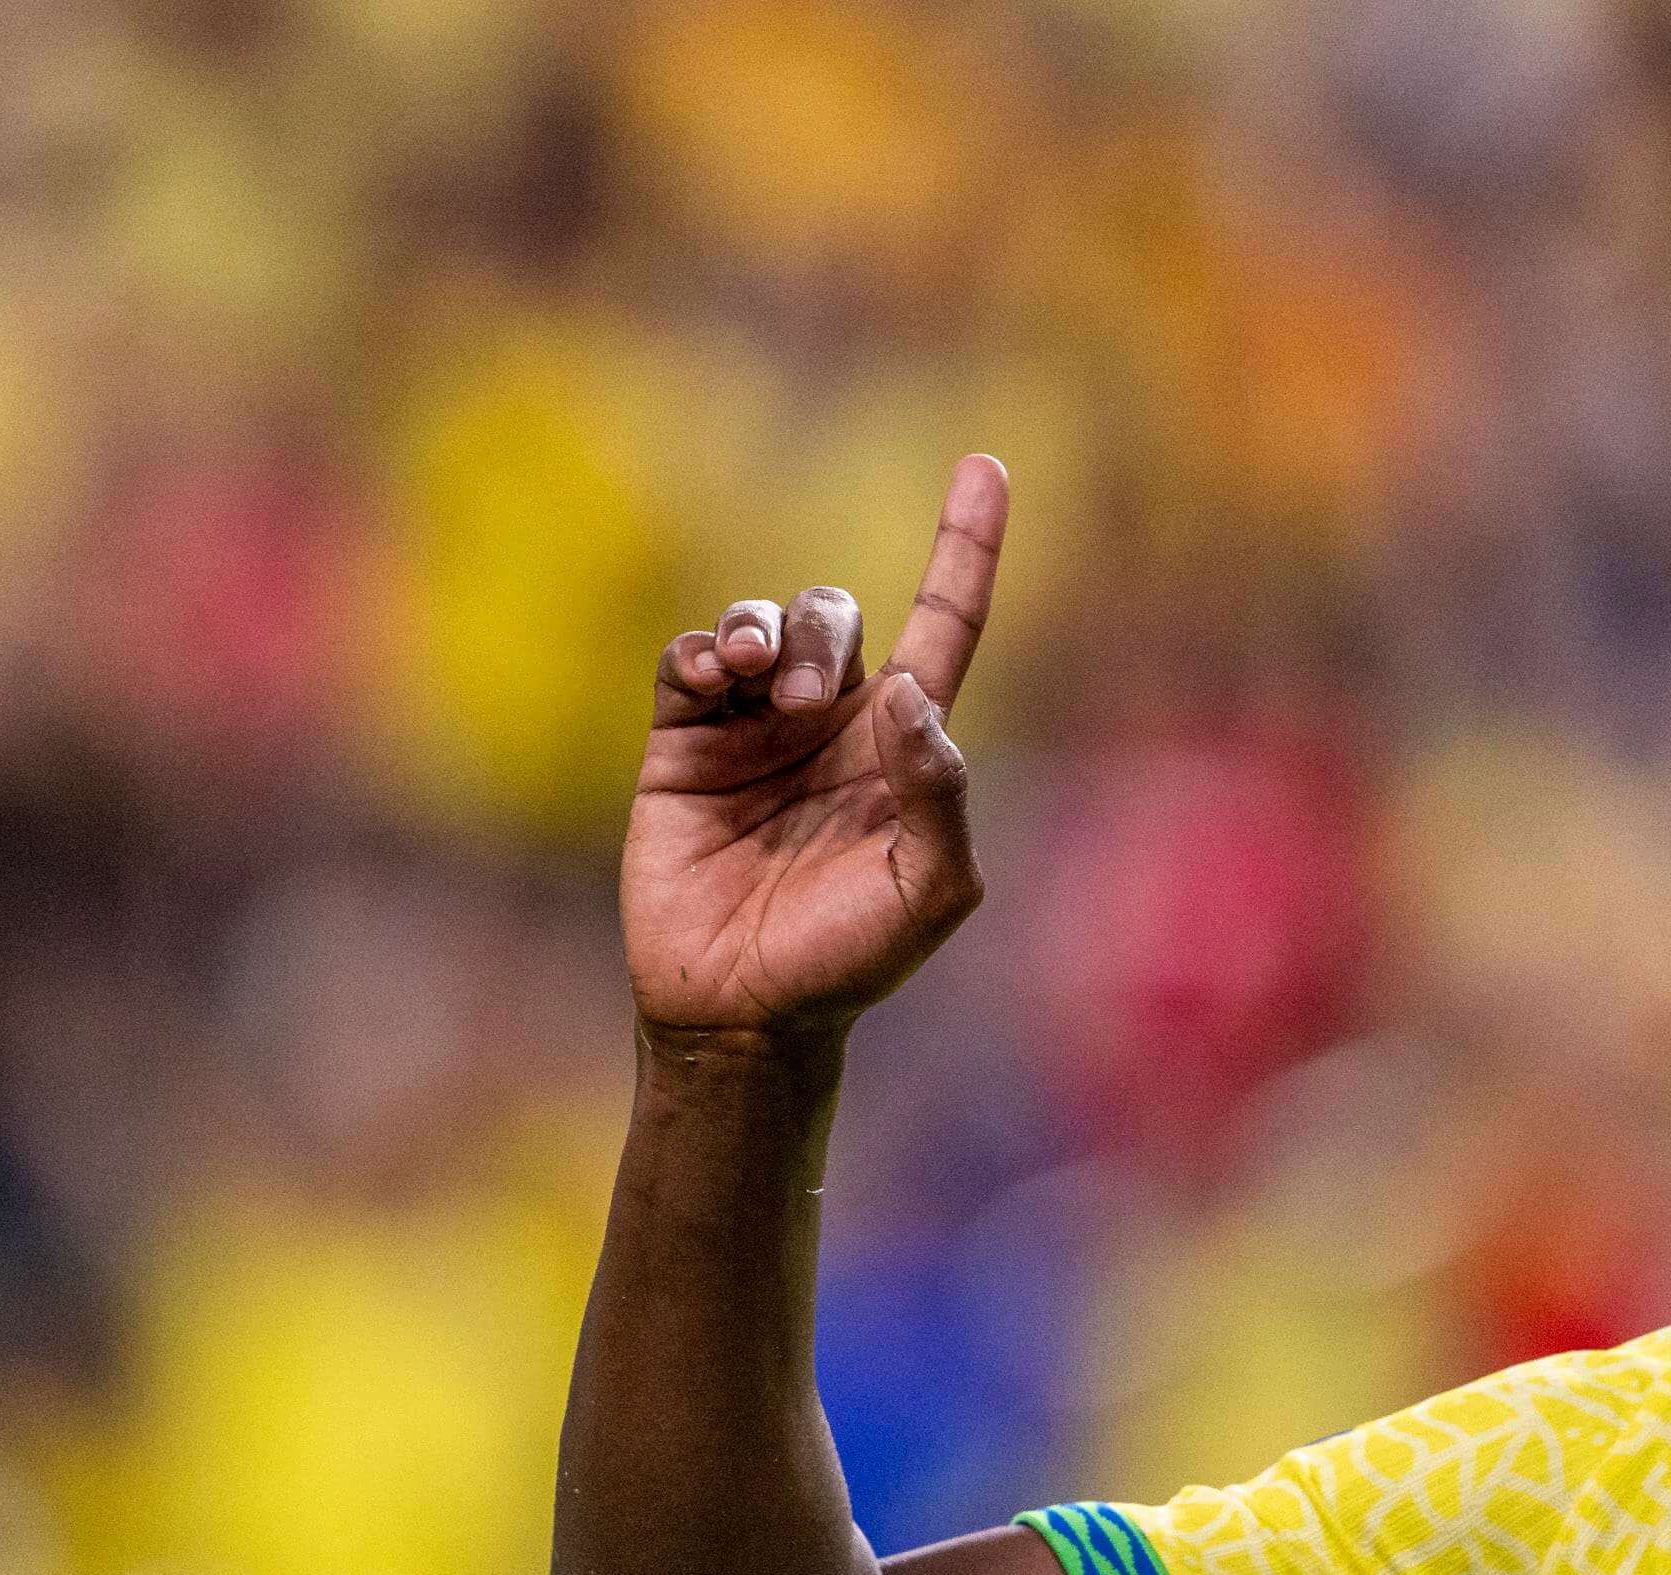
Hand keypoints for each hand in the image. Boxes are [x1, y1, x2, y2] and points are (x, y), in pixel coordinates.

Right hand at [620, 454, 1008, 1039]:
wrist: (743, 1010)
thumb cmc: (847, 960)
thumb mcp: (928, 891)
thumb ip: (939, 793)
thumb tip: (915, 694)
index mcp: (903, 749)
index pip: (945, 625)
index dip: (965, 548)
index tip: (988, 468)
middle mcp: (832, 724)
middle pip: (836, 614)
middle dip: (821, 631)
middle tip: (804, 700)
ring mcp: (753, 730)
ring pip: (763, 622)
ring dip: (763, 632)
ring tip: (757, 684)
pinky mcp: (683, 744)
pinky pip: (689, 662)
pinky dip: (702, 650)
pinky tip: (714, 677)